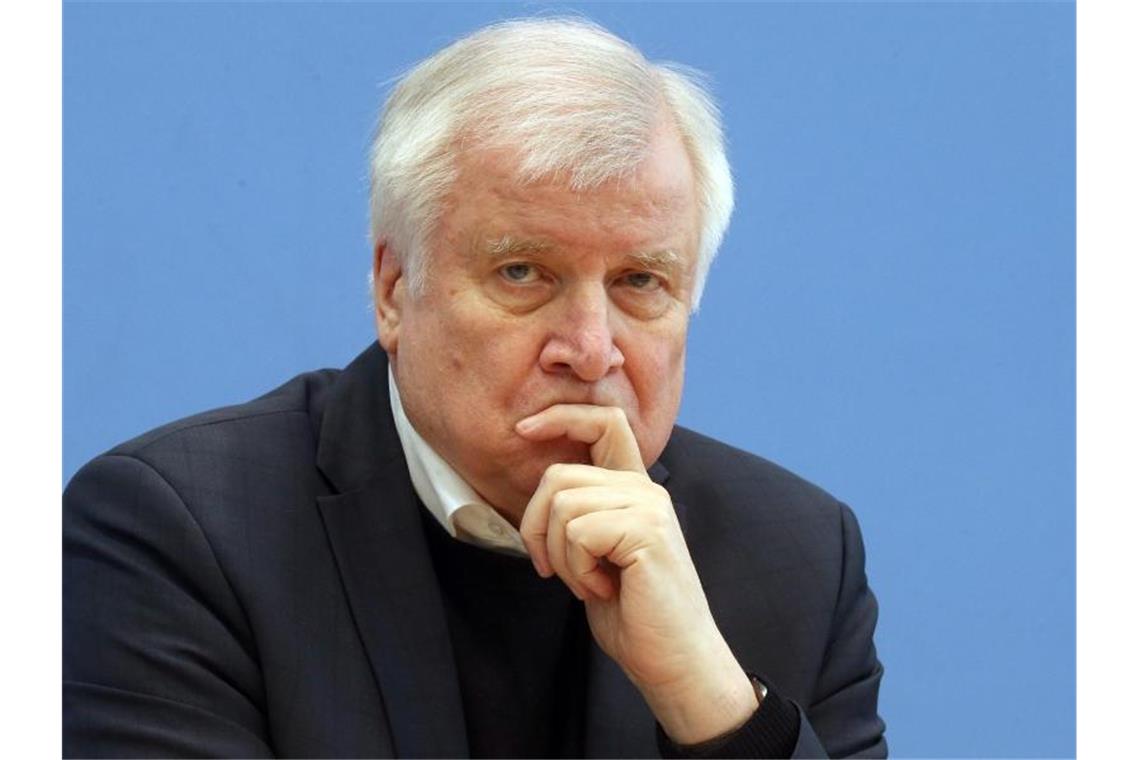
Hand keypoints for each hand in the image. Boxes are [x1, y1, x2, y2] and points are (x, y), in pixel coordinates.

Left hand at [516, 405, 758, 743]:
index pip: (604, 421)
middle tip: (553, 570)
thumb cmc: (632, 615)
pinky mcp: (646, 530)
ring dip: (559, 555)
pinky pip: (577, 532)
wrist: (673, 660)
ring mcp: (648, 507)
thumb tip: (541, 497)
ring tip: (589, 583)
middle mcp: (645, 489)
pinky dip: (575, 569)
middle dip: (535, 526)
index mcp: (634, 489)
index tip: (523, 430)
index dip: (561, 416)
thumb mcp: (595, 556)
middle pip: (559, 474)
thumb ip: (578, 517)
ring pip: (562, 503)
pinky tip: (602, 589)